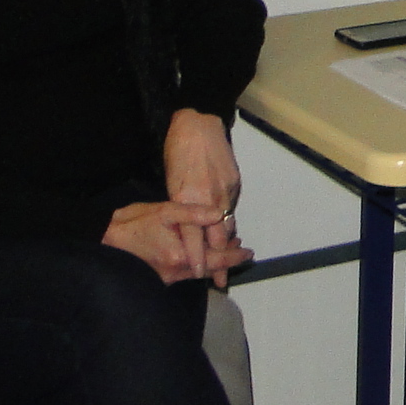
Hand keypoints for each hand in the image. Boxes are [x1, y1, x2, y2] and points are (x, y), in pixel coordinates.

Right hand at [103, 199, 253, 286]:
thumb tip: (219, 215)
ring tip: (225, 248)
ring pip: (198, 273)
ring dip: (213, 261)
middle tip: (240, 248)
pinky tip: (200, 254)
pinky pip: (185, 274)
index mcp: (180, 257)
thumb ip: (194, 213)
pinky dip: (198, 264)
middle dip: (226, 259)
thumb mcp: (165, 211)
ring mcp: (166, 279)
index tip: (248, 252)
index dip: (234, 256)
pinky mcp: (158, 279)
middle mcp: (175, 273)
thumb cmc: (133, 223)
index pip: (216, 259)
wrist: (103, 240)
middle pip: (209, 269)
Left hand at [163, 108, 242, 270]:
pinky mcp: (234, 182)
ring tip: (229, 261)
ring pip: (227, 223)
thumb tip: (186, 228)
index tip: (200, 275)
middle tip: (222, 281)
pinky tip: (227, 229)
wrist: (198, 123)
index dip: (198, 258)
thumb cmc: (176, 152)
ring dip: (227, 243)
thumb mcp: (171, 182)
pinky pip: (231, 207)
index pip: (194, 238)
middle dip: (220, 261)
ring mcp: (225, 190)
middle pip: (217, 237)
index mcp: (188, 199)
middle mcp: (209, 198)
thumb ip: (180, 208)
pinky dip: (228, 219)